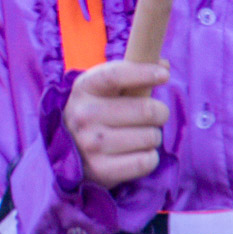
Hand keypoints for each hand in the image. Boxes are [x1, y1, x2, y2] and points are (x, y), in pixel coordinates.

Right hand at [63, 60, 170, 189]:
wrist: (68, 148)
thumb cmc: (96, 111)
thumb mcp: (103, 87)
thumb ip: (132, 73)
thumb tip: (164, 64)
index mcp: (85, 88)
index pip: (116, 75)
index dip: (143, 73)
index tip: (164, 75)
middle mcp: (84, 115)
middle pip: (146, 110)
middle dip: (159, 112)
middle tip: (153, 115)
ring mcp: (91, 144)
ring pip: (151, 136)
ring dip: (152, 136)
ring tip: (138, 135)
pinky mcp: (101, 169)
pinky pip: (146, 161)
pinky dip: (149, 157)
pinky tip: (135, 153)